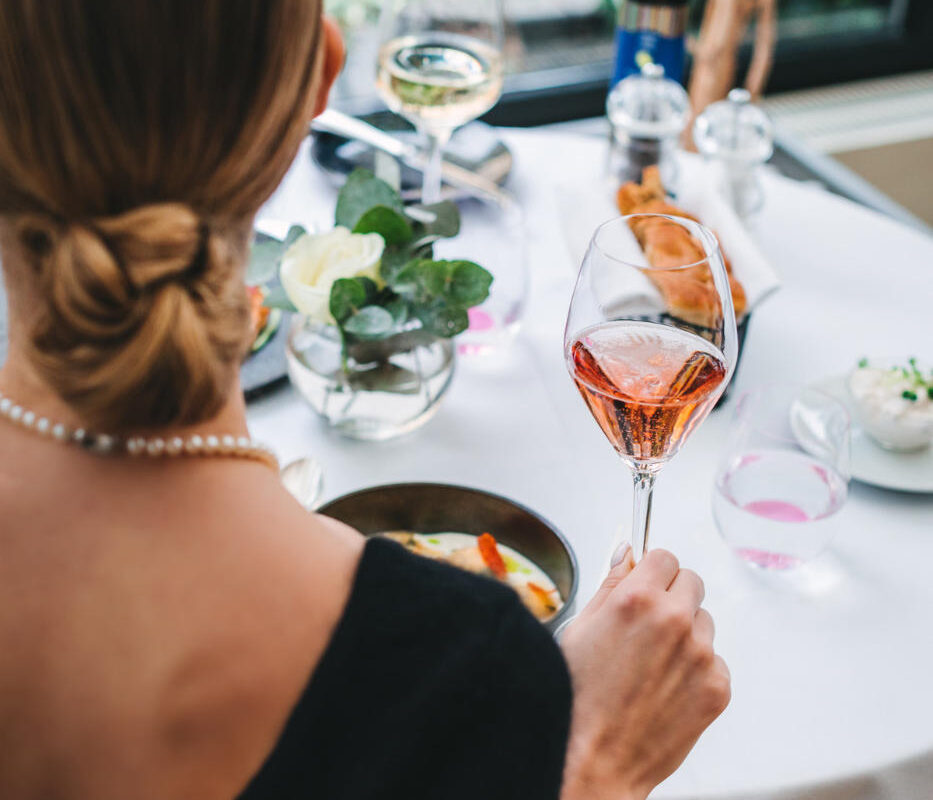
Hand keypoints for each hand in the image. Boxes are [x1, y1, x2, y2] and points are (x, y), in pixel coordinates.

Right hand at [559, 548, 730, 799]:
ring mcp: (701, 654)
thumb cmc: (577, 698)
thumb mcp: (579, 627)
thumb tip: (626, 554)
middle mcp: (674, 620)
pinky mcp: (717, 686)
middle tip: (649, 623)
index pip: (664, 556)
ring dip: (685, 632)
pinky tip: (665, 687)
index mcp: (637, 599)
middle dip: (672, 595)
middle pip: (692, 581)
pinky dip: (695, 668)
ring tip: (652, 664)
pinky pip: (714, 659)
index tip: (646, 584)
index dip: (652, 571)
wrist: (595, 760)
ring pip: (703, 622)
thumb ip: (610, 584)